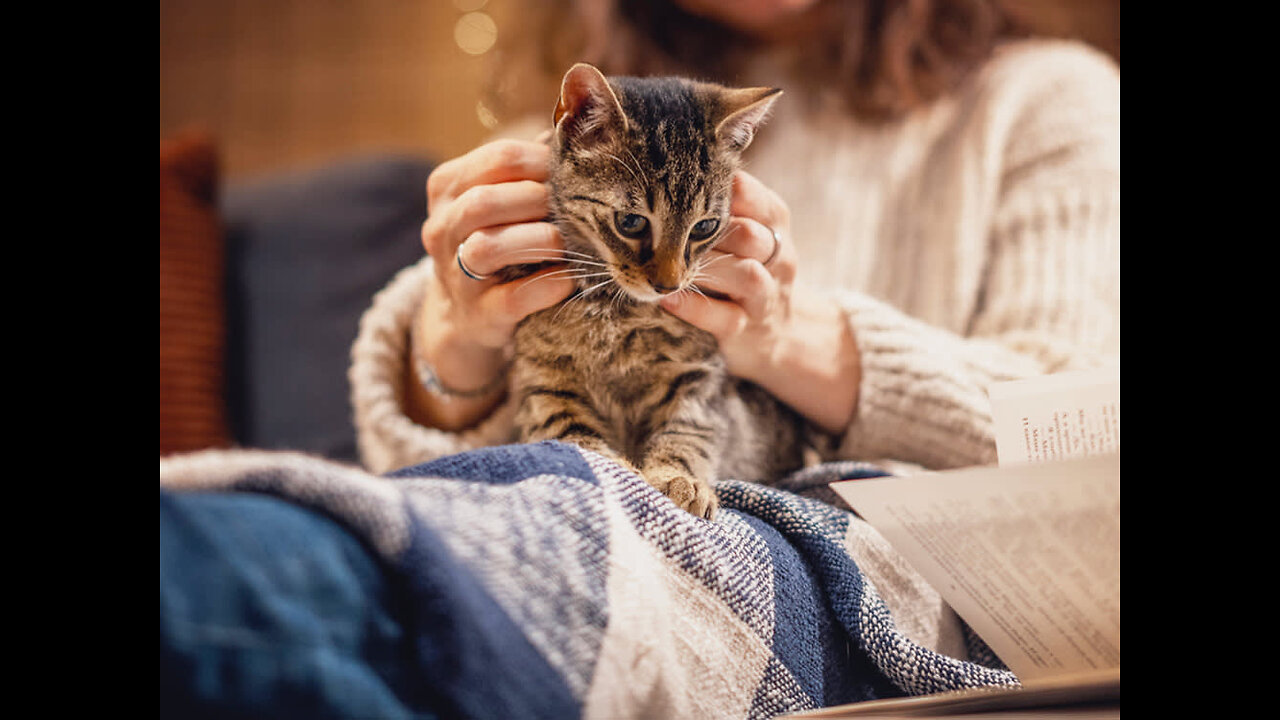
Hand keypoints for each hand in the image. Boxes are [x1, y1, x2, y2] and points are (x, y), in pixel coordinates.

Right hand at [410, 139, 575, 428]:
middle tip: (576, 209)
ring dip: (540, 240)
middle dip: (540, 200)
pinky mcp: (478, 314)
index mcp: (447, 188)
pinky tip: (570, 277)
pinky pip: (514, 297)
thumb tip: (577, 133)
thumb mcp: (498, 201)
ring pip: (489, 247)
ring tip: (570, 242)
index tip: (574, 173)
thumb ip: (527, 170)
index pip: (498, 158)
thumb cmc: (496, 242)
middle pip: (486, 201)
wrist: (466, 315)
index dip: (545, 162)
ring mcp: (455, 274)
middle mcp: (442, 228)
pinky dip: (548, 285)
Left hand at [660, 170, 860, 433]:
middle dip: (706, 231)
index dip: (711, 188)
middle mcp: (777, 255)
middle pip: (748, 234)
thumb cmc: (746, 265)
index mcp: (773, 220)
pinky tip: (666, 297)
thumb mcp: (746, 226)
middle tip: (664, 228)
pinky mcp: (747, 331)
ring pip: (744, 275)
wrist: (784, 332)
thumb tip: (662, 155)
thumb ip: (717, 198)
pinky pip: (724, 318)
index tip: (675, 185)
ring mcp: (765, 295)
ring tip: (668, 264)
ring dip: (704, 267)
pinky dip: (693, 307)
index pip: (749, 194)